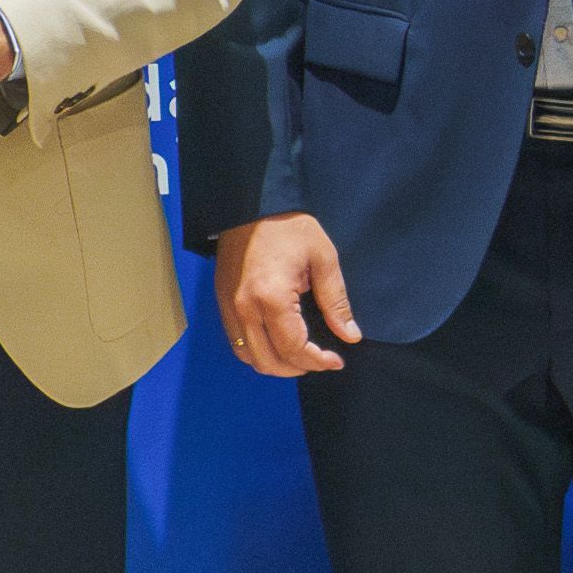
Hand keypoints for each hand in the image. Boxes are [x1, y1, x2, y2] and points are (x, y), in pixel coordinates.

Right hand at [214, 214, 362, 376]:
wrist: (250, 204)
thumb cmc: (290, 227)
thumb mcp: (323, 259)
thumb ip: (336, 302)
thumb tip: (350, 335)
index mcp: (271, 298)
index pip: (294, 349)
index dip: (318, 361)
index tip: (337, 360)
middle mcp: (245, 309)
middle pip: (269, 361)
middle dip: (299, 368)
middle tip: (322, 359)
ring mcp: (229, 308)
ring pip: (249, 357)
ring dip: (276, 364)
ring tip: (301, 355)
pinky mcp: (222, 302)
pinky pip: (237, 342)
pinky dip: (258, 351)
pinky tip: (278, 342)